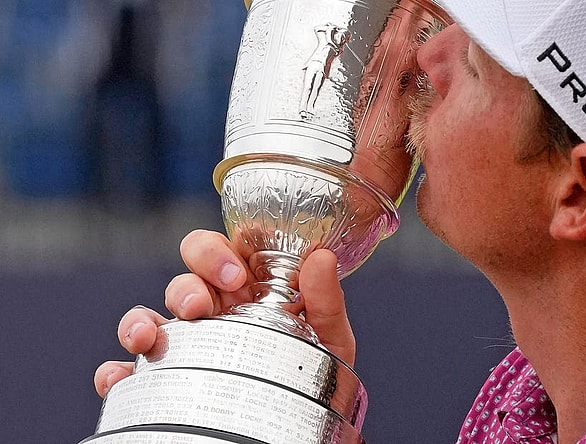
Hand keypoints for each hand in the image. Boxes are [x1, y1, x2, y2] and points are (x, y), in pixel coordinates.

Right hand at [94, 229, 355, 397]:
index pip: (221, 252)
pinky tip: (120, 378)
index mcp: (247, 291)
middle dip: (185, 284)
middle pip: (183, 278)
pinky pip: (126, 370)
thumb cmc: (313, 371)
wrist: (298, 423)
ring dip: (139, 320)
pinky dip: (115, 370)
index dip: (218, 252)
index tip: (236, 275)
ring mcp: (185, 343)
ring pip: (147, 317)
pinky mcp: (163, 379)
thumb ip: (325, 300)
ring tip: (148, 339)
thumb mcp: (328, 337)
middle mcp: (212, 311)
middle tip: (201, 306)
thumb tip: (321, 257)